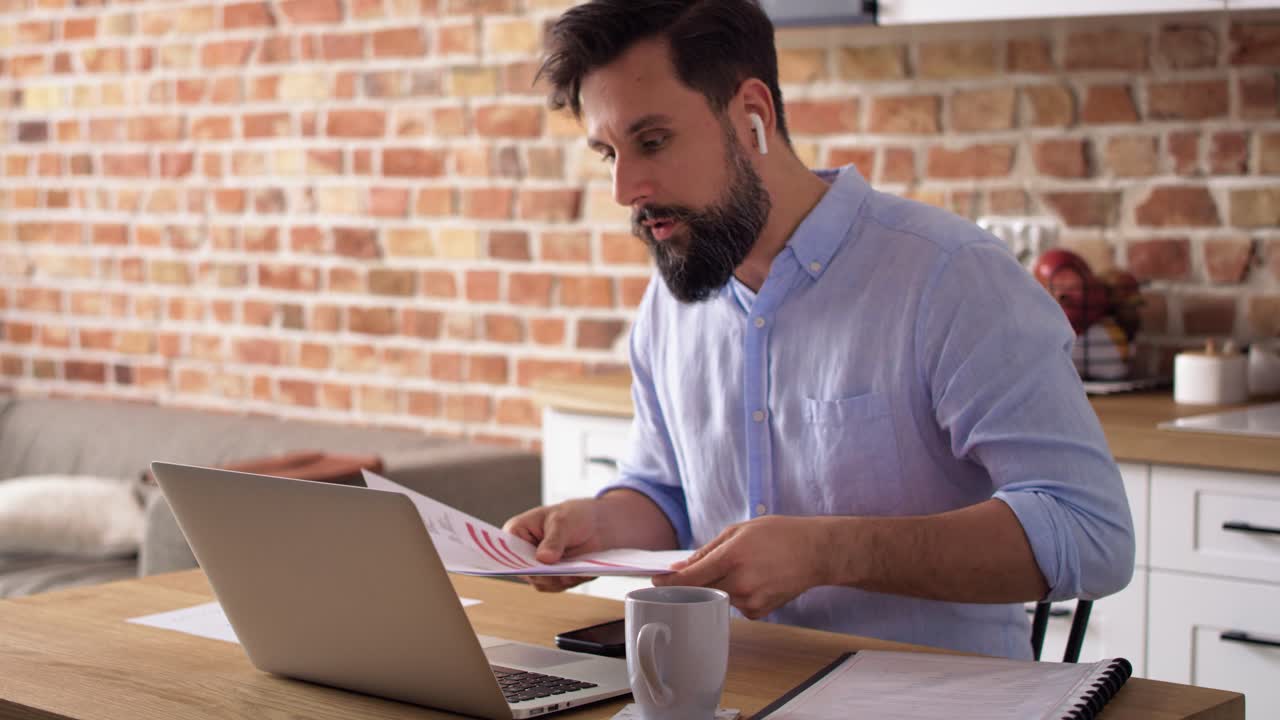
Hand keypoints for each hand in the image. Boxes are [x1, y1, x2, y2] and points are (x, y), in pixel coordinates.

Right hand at [502, 498, 607, 592]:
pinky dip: (569, 581)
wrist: (595, 525)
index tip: (528, 566)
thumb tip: (544, 559)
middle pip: (525, 571)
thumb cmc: (573, 515)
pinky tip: (581, 571)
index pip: (508, 551)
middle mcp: (523, 554)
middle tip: (559, 571)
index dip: (515, 560)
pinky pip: (557, 586)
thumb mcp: (562, 522)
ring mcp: (537, 568)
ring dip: (559, 578)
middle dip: (543, 573)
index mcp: (516, 532)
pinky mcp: (552, 578)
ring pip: (542, 582)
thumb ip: (553, 540)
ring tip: (574, 568)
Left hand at [653, 516, 832, 619]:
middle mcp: (740, 582)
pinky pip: (735, 605)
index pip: (689, 578)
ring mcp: (750, 600)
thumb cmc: (780, 535)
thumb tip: (682, 567)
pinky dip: (736, 594)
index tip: (653, 581)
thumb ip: (708, 550)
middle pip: (700, 589)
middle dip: (693, 582)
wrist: (817, 552)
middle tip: (689, 573)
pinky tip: (754, 580)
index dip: (667, 582)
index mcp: (732, 557)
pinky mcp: (759, 612)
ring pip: (718, 597)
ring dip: (718, 585)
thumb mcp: (740, 530)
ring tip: (741, 567)